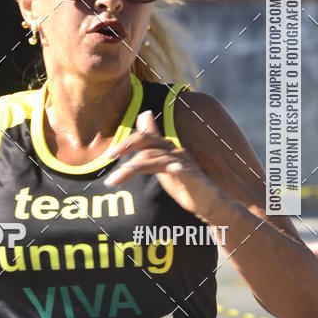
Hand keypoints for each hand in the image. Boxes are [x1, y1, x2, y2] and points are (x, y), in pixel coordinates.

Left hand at [104, 110, 226, 223]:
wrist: (210, 202)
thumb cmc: (184, 183)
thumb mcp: (162, 163)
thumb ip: (151, 144)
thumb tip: (144, 115)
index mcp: (167, 148)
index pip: (144, 138)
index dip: (125, 143)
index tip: (107, 156)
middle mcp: (175, 151)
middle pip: (148, 143)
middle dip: (126, 148)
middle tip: (107, 157)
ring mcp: (184, 163)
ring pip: (156, 159)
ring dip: (135, 167)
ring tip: (116, 178)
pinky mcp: (194, 177)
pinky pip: (184, 170)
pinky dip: (177, 168)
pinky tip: (171, 170)